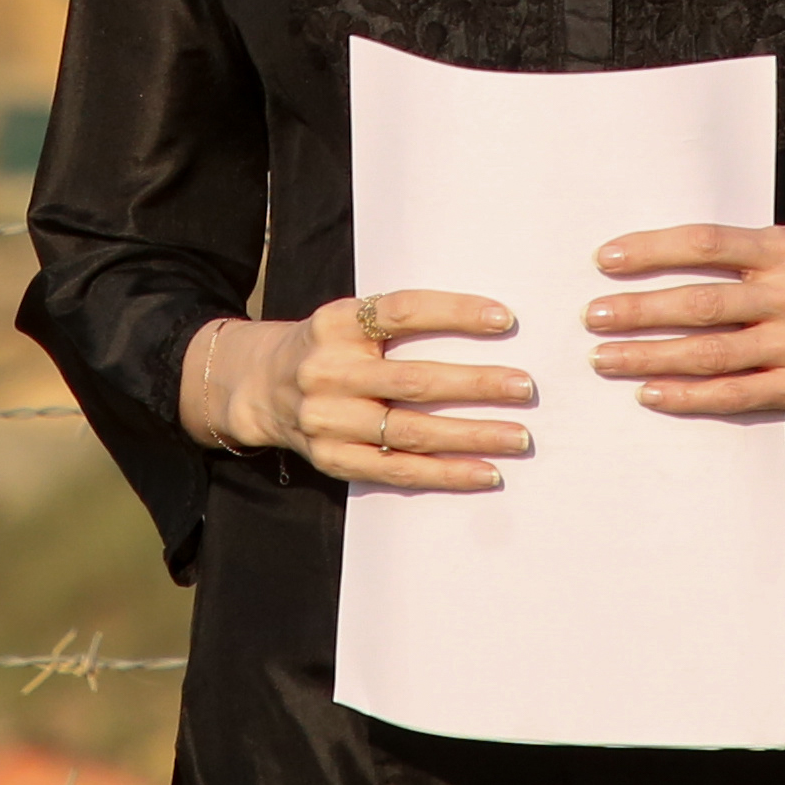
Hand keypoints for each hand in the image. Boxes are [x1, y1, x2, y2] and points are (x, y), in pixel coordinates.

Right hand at [189, 289, 531, 491]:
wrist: (260, 387)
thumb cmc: (326, 348)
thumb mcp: (347, 320)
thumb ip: (396, 322)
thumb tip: (488, 325)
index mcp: (336, 323)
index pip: (401, 311)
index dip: (455, 312)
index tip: (505, 318)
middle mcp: (328, 370)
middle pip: (414, 379)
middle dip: (477, 384)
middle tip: (524, 386)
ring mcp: (328, 420)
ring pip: (412, 430)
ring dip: (472, 435)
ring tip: (517, 435)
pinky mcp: (333, 459)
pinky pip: (398, 471)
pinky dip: (447, 473)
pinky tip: (485, 472)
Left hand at [585, 226, 784, 414]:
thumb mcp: (778, 249)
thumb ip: (726, 252)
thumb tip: (637, 258)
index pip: (707, 243)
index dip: (653, 250)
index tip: (605, 260)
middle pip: (704, 303)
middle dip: (641, 311)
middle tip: (594, 316)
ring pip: (714, 353)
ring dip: (652, 357)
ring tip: (606, 357)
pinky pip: (736, 394)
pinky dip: (688, 395)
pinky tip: (649, 392)